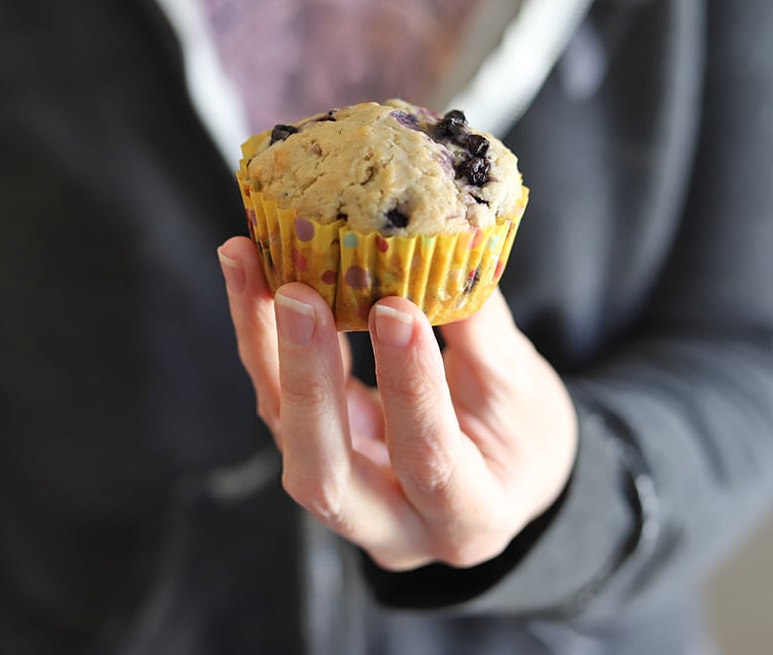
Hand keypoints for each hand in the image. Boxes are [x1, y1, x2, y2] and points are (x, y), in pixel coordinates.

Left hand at [218, 236, 577, 570]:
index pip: (430, 463)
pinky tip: (250, 269)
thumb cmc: (524, 437)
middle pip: (324, 474)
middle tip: (296, 295)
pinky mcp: (311, 451)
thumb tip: (447, 245)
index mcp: (465, 521)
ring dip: (262, 340)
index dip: (409, 389)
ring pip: (283, 429)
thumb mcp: (524, 391)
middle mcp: (390, 525)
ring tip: (248, 260)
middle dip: (304, 380)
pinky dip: (260, 332)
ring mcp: (341, 494)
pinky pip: (274, 396)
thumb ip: (482, 333)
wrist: (501, 473)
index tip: (396, 309)